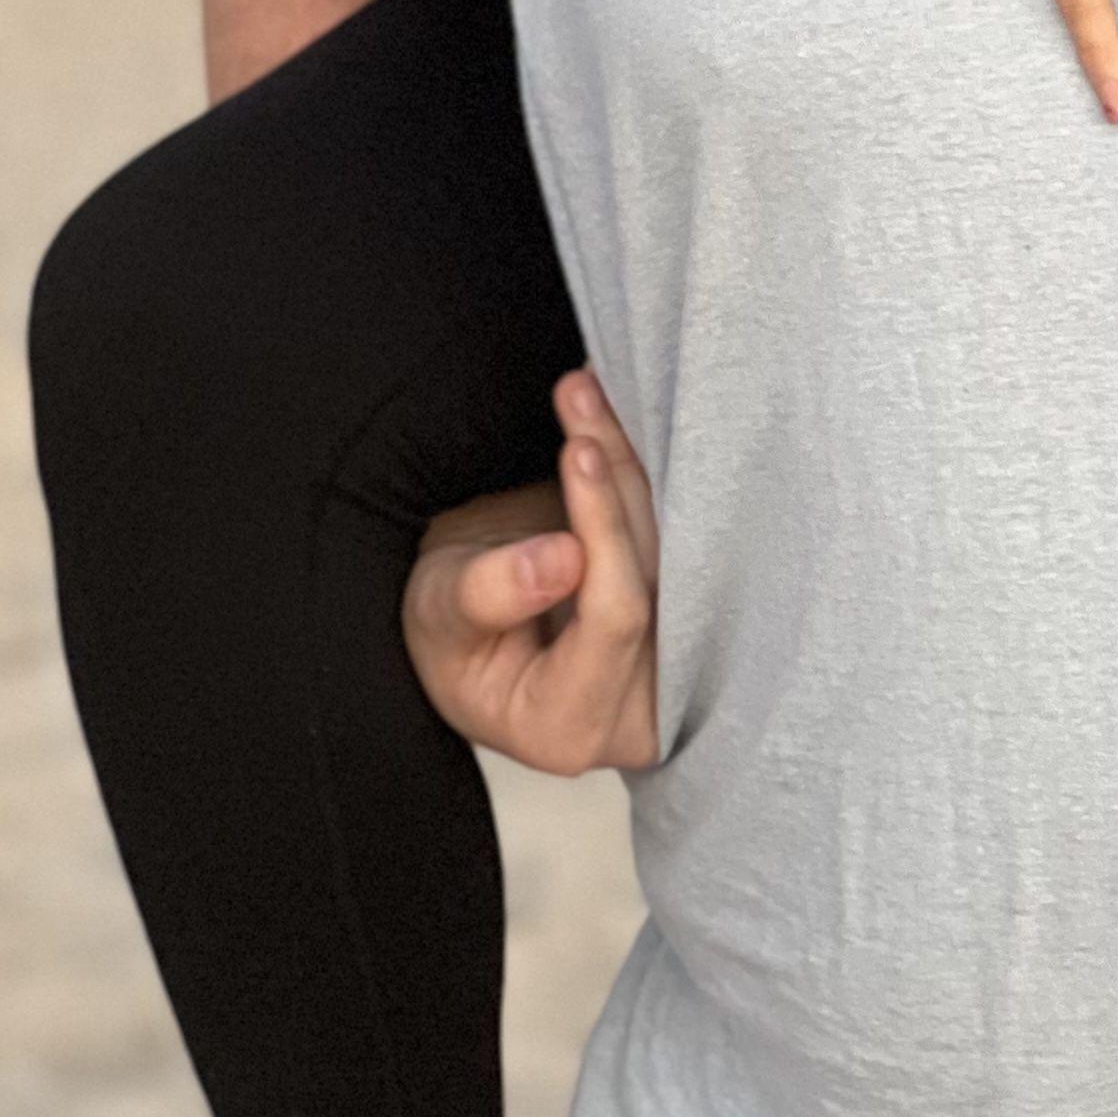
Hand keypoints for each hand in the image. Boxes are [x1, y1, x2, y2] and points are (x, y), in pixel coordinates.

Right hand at [405, 370, 661, 776]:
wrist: (465, 614)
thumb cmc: (442, 631)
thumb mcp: (437, 614)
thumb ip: (490, 593)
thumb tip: (562, 559)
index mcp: (568, 727)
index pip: (615, 621)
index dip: (603, 532)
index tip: (577, 451)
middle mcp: (635, 707)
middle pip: (654, 574)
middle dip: (615, 474)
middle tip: (579, 392)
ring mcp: (668, 662)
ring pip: (671, 542)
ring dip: (626, 457)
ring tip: (584, 388)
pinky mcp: (680, 612)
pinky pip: (673, 532)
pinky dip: (635, 472)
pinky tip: (606, 415)